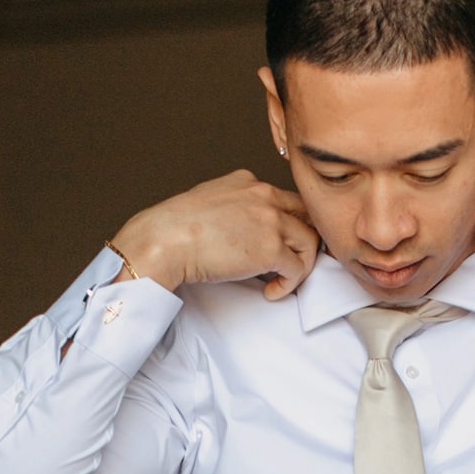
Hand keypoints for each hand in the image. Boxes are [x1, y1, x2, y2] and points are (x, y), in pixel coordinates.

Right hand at [111, 171, 320, 299]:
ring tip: (281, 279)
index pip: (286, 199)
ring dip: (300, 265)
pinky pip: (297, 269)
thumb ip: (232, 206)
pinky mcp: (270, 249)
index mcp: (248, 182)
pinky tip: (272, 290)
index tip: (286, 242)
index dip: (291, 223)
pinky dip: (289, 284)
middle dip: (306, 240)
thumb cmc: (175, 227)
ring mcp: (270, 221)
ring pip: (309, 242)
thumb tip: (240, 228)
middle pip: (307, 216)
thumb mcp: (209, 201)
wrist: (164, 240)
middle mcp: (264, 196)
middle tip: (298, 260)